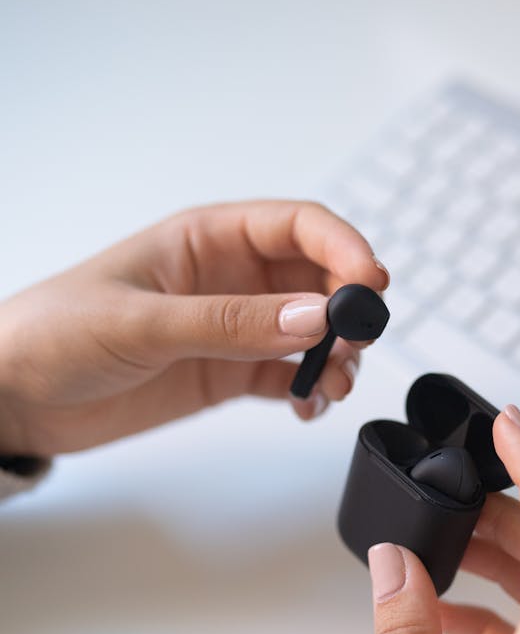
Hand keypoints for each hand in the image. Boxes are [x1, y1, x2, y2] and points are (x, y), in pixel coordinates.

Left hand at [0, 201, 387, 455]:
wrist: (15, 397)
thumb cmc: (54, 333)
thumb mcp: (140, 323)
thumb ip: (229, 323)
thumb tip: (314, 317)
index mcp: (207, 239)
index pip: (298, 225)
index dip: (344, 248)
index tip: (371, 286)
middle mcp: (230, 279)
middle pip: (318, 278)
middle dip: (348, 309)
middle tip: (353, 346)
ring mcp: (232, 328)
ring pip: (313, 330)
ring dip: (335, 355)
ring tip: (329, 385)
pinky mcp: (227, 373)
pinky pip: (289, 376)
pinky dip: (310, 391)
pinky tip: (306, 407)